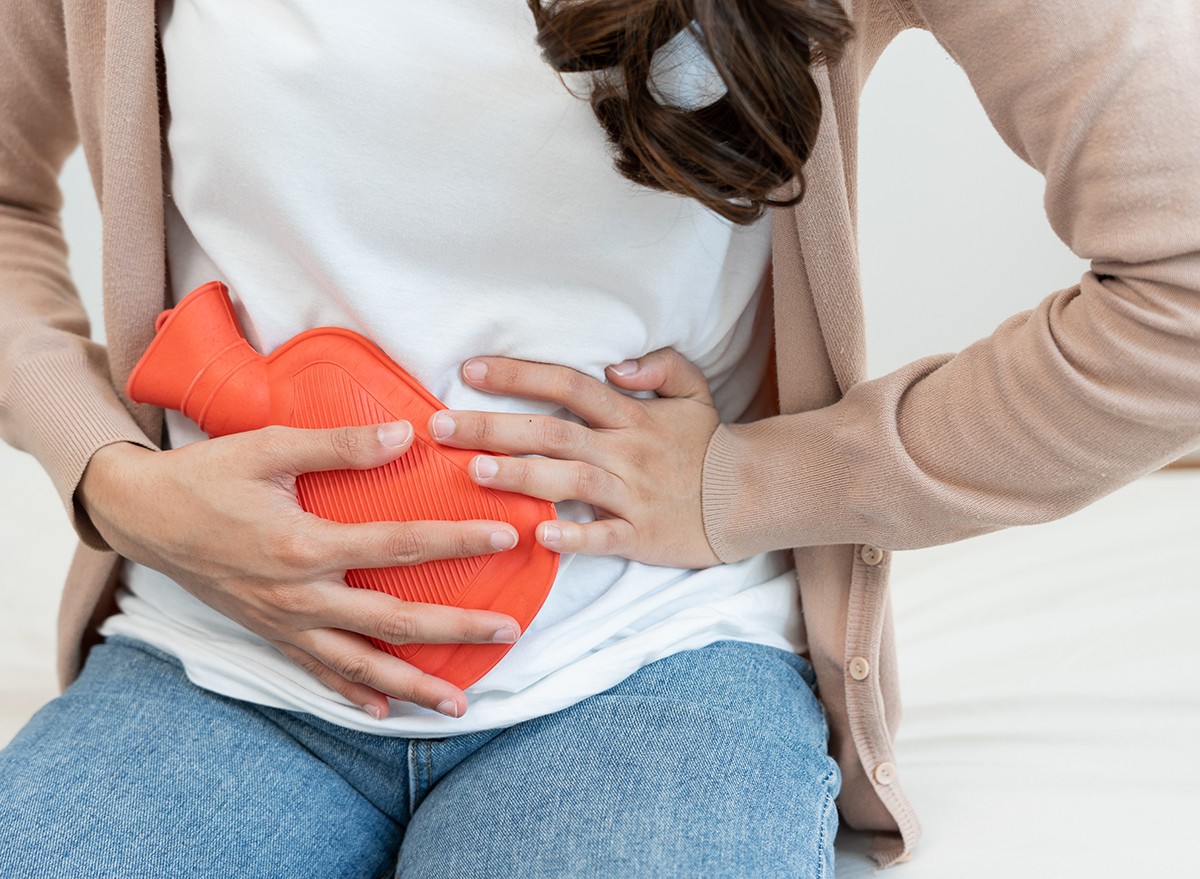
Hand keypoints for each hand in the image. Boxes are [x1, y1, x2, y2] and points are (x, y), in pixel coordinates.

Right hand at [77, 422, 522, 719]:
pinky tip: (385, 711)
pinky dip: (354, 694)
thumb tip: (407, 433)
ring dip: (413, 686)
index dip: (458, 541)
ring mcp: (284, 623)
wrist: (143, 516)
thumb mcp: (271, 448)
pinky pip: (319, 673)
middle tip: (507, 632)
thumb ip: (341, 445)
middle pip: (393, 622)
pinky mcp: (270, 634)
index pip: (401, 546)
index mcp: (306, 546)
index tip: (506, 537)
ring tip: (459, 706)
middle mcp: (299, 596)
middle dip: (455, 630)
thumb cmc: (208, 476)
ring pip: (360, 665)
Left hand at [428, 348, 722, 568]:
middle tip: (440, 427)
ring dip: (523, 476)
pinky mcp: (641, 535)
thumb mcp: (695, 392)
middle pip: (552, 432)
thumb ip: (660, 366)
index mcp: (630, 415)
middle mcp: (625, 451)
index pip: (567, 385)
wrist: (752, 497)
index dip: (518, 376)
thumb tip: (617, 363)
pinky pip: (604, 537)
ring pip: (570, 481)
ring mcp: (632, 494)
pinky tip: (539, 535)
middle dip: (493, 427)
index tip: (468, 371)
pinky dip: (573, 537)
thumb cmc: (710, 447)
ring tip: (477, 473)